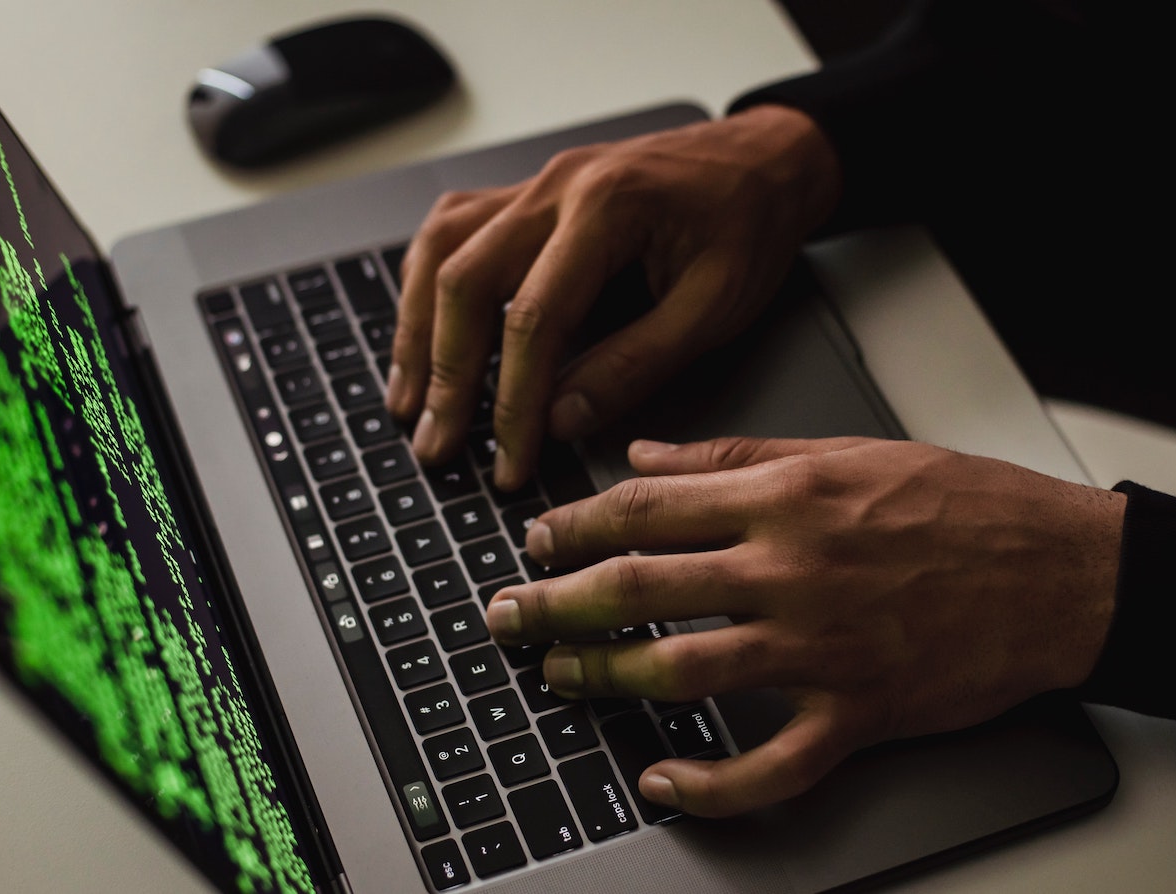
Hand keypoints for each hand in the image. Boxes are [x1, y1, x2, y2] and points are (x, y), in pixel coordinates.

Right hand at [385, 105, 840, 488]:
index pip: (534, 318)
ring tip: (409, 401)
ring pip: (441, 250)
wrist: (765, 160)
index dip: (514, 401)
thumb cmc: (749, 223)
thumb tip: (561, 419)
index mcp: (608, 207)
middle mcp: (557, 187)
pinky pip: (454, 230)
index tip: (509, 459)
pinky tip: (421, 329)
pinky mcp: (530, 194)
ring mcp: (536, 184)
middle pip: (465, 280)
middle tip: (437, 444)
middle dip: (446, 374)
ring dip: (417, 329)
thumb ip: (635, 365)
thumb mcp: (714, 307)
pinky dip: (427, 284)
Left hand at [485, 437, 1124, 816]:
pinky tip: (663, 782)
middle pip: (641, 588)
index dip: (573, 526)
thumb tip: (647, 455)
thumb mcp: (848, 450)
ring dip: (605, 680)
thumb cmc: (966, 505)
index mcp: (786, 495)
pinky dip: (710, 784)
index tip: (534, 541)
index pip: (646, 507)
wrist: (1063, 572)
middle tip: (507, 617)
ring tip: (558, 680)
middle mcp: (792, 568)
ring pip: (684, 671)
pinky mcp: (859, 712)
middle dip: (556, 604)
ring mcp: (823, 647)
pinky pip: (770, 765)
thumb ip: (736, 452)